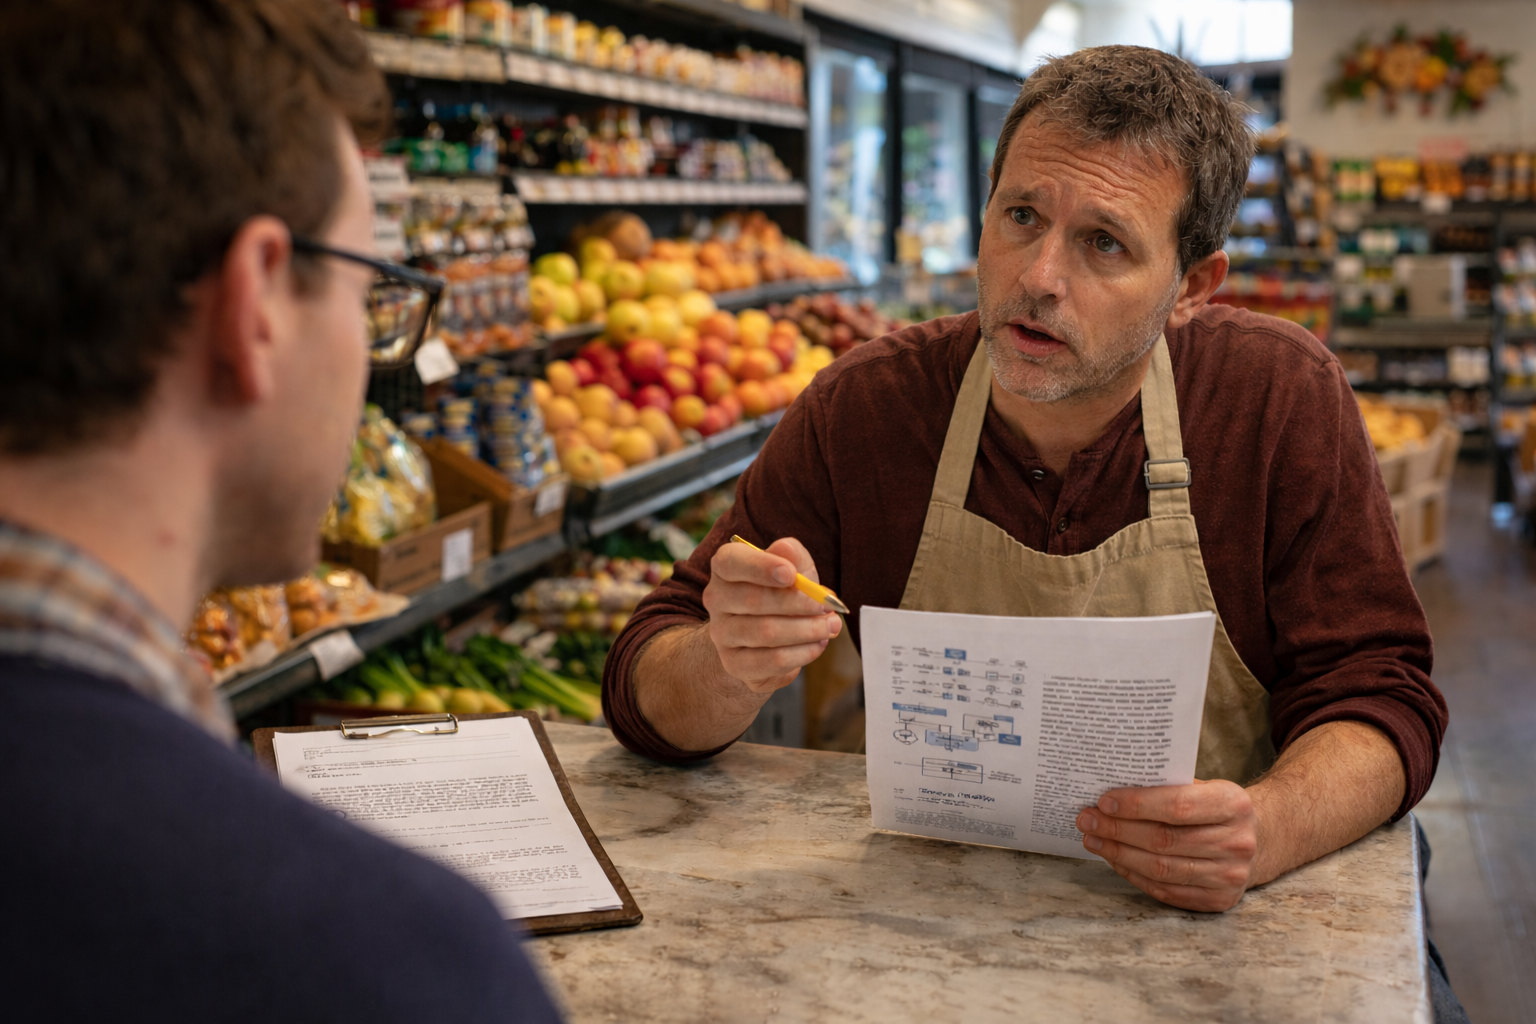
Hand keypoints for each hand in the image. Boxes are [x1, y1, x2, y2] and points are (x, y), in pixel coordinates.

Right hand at [702, 537, 841, 693]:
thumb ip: (793, 556)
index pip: (731, 562)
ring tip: (829, 626)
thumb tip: (785, 549)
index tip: (791, 574)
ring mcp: (722, 633)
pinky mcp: (734, 663)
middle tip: (827, 606)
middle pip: (753, 600)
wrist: (766, 637)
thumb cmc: (781, 594)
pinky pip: (771, 660)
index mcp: (725, 567)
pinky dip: (801, 653)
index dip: (761, 567)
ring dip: (806, 629)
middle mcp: (716, 599)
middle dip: (798, 603)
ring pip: (765, 632)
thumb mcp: (793, 569)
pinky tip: (817, 645)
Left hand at [1075, 779, 1259, 911]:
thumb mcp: (1203, 786)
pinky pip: (1165, 891)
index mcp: (1233, 804)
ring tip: (1093, 839)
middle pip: (1163, 840)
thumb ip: (1166, 787)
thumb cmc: (1216, 807)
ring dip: (1119, 853)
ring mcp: (1230, 876)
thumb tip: (1110, 793)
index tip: (1103, 801)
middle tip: (1086, 820)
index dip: (1136, 805)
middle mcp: (1237, 843)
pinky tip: (1114, 858)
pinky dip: (1133, 874)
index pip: (1177, 806)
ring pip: (1161, 869)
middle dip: (1117, 830)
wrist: (1259, 839)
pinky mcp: (1218, 900)